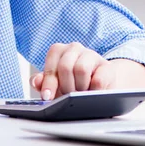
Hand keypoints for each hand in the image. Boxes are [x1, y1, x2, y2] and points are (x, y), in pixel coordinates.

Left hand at [30, 42, 144, 100]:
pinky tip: (92, 94)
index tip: (47, 97)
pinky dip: (93, 90)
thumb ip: (43, 82)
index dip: (49, 82)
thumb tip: (36, 81)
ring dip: (79, 87)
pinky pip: (98, 79)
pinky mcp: (107, 67)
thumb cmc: (73, 84)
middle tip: (68, 96)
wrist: (99, 88)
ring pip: (81, 69)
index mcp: (59, 50)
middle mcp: (74, 48)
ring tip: (80, 94)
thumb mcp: (56, 84)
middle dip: (65, 86)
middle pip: (65, 66)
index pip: (51, 64)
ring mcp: (92, 55)